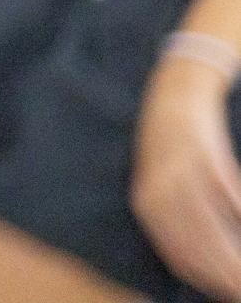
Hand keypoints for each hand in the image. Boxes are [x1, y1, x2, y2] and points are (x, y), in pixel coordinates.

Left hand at [133, 49, 240, 299]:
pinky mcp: (203, 153)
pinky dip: (240, 209)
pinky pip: (226, 190)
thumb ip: (182, 224)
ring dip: (237, 252)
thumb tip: (206, 265)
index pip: (179, 256)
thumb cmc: (174, 152)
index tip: (230, 295)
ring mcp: (180, 172)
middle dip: (226, 273)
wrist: (174, 96)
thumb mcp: (165, 188)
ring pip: (213, 223)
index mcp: (147, 206)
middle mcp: (159, 192)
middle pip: (198, 245)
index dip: (208, 280)